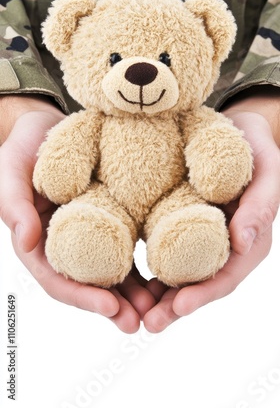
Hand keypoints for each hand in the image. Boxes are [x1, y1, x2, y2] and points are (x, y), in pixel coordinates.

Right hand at [0, 96, 155, 332]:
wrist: (48, 126)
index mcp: (40, 242)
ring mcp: (92, 233)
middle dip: (114, 305)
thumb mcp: (10, 171)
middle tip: (141, 321)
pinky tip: (167, 271)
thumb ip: (14, 205)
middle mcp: (67, 245)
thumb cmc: (25, 148)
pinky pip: (129, 243)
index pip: (58, 279)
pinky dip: (146, 260)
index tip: (110, 308)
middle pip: (90, 283)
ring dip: (136, 292)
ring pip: (113, 270)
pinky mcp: (113, 217)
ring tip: (161, 306)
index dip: (82, 297)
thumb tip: (25, 241)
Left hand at [142, 87, 279, 332]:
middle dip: (176, 306)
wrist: (233, 127)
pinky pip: (164, 250)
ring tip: (132, 313)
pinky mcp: (179, 223)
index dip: (205, 294)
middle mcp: (222, 244)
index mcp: (248, 239)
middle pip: (200, 283)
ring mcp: (200, 237)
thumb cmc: (254, 146)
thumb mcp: (267, 168)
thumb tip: (244, 243)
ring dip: (158, 296)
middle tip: (148, 323)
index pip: (227, 275)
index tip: (178, 307)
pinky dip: (149, 267)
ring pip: (180, 274)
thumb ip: (262, 203)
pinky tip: (128, 277)